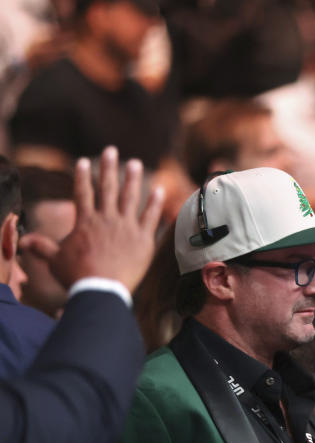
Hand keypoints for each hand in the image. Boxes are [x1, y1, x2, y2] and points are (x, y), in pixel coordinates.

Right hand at [20, 146, 164, 292]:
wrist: (102, 289)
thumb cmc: (77, 276)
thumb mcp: (55, 260)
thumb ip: (42, 247)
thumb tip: (23, 242)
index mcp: (85, 222)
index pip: (82, 193)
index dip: (82, 176)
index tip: (83, 161)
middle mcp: (107, 219)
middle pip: (108, 188)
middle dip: (109, 167)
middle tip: (111, 150)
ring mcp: (127, 227)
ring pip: (131, 197)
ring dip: (133, 179)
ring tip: (135, 163)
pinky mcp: (144, 239)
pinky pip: (151, 217)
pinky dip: (156, 203)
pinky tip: (160, 190)